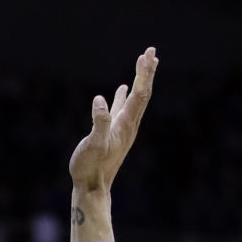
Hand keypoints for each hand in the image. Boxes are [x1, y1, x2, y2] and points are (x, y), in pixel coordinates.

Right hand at [69, 47, 156, 193]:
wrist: (91, 189)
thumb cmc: (90, 169)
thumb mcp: (92, 145)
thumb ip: (99, 123)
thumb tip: (100, 99)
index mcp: (125, 125)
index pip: (139, 94)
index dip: (143, 74)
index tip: (147, 55)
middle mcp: (128, 125)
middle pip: (143, 94)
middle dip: (146, 72)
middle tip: (151, 51)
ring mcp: (122, 129)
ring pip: (135, 99)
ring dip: (140, 80)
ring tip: (145, 63)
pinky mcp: (113, 133)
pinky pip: (122, 109)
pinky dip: (125, 95)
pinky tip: (122, 88)